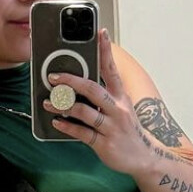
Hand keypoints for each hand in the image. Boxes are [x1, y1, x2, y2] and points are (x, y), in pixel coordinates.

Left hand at [43, 28, 150, 175]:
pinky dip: (67, 127)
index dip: (106, 51)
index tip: (100, 34)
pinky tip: (57, 122)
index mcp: (120, 97)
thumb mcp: (121, 108)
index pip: (111, 69)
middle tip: (54, 76)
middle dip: (72, 80)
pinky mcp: (104, 143)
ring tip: (48, 102)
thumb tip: (78, 83)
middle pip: (93, 89)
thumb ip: (103, 96)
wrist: (144, 157)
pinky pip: (82, 133)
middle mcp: (117, 109)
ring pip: (84, 111)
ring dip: (63, 105)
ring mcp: (111, 127)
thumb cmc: (127, 130)